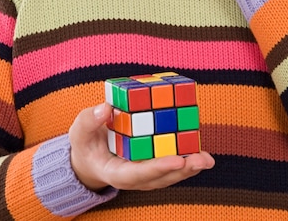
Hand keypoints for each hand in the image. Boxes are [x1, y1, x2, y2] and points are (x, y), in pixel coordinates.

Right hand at [69, 103, 214, 191]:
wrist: (89, 155)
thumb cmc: (85, 142)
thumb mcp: (80, 130)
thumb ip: (90, 120)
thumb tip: (106, 108)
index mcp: (114, 171)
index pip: (138, 173)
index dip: (158, 167)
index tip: (178, 160)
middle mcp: (133, 176)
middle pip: (159, 178)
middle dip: (181, 169)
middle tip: (201, 160)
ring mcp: (144, 173)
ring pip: (168, 174)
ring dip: (189, 168)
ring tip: (207, 159)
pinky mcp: (152, 164)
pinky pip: (169, 164)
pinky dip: (185, 159)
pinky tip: (201, 153)